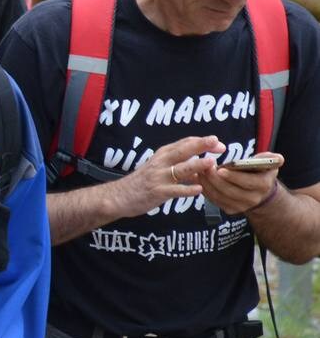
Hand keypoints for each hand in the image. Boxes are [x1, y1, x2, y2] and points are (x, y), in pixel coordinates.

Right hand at [104, 135, 221, 217]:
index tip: (217, 142)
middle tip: (218, 143)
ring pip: (181, 169)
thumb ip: (179, 167)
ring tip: (211, 162)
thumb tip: (201, 169)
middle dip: (201, 146)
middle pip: (183, 151)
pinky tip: (199, 190)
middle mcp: (161, 162)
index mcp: (162, 154)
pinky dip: (187, 190)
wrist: (118, 196)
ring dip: (197, 165)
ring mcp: (159, 177)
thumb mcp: (158, 168)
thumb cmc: (141, 182)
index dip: (202, 142)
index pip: (184, 143)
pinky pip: (174, 190)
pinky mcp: (157, 192)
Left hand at [199, 152, 283, 214]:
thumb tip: (275, 158)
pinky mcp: (230, 210)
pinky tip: (200, 180)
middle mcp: (253, 199)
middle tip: (204, 167)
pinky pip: (215, 201)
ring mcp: (241, 207)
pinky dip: (205, 190)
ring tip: (199, 171)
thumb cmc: (261, 172)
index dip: (233, 176)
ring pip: (220, 196)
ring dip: (207, 184)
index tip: (220, 169)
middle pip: (230, 190)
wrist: (260, 193)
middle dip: (214, 179)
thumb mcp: (269, 164)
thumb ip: (271, 159)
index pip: (247, 182)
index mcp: (263, 185)